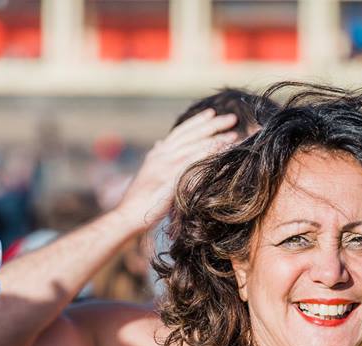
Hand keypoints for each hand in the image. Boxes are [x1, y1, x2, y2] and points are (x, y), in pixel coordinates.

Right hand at [115, 109, 239, 231]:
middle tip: (232, 118)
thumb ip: (157, 158)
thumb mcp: (149, 173)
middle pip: (190, 134)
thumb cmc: (141, 200)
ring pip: (194, 145)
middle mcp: (161, 155)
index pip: (180, 132)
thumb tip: (159, 143)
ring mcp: (165, 165)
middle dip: (212, 124)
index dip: (197, 121)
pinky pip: (192, 163)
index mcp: (158, 153)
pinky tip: (220, 151)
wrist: (128, 215)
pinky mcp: (169, 179)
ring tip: (233, 134)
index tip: (212, 113)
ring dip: (215, 138)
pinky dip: (207, 154)